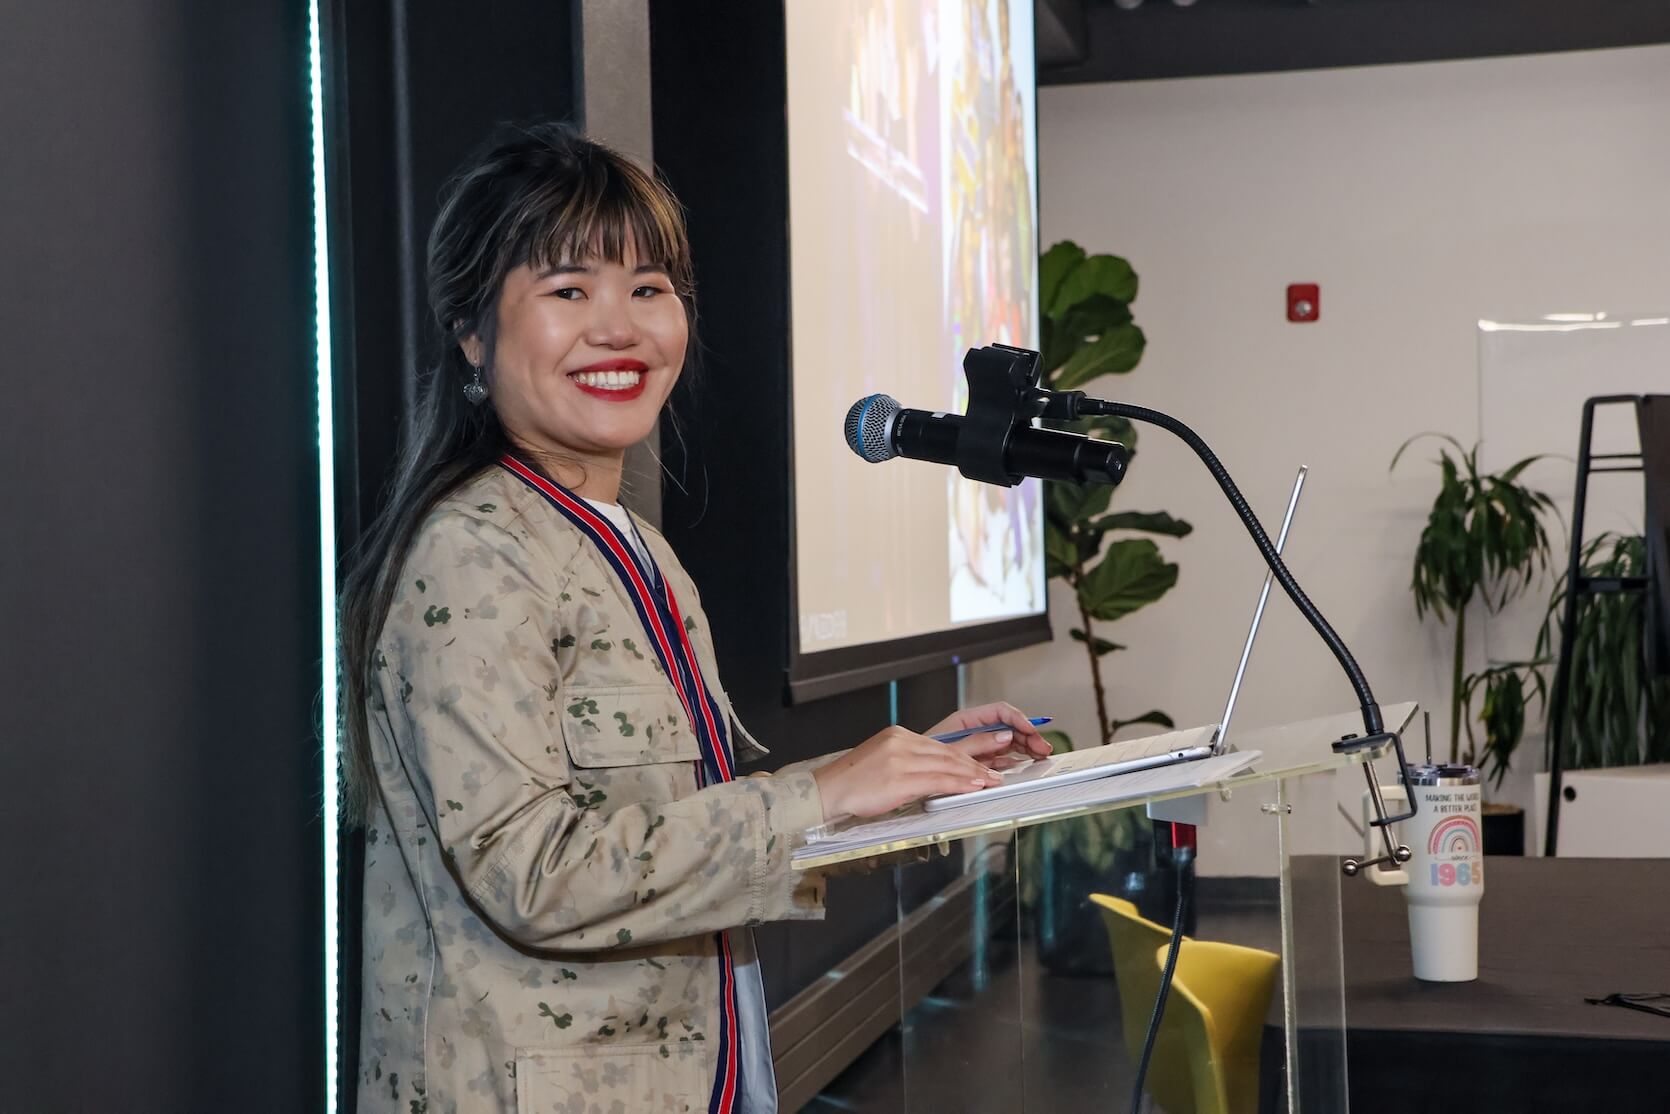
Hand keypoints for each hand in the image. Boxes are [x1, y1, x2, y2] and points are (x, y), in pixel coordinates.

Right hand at [812, 726, 1003, 820]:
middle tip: (996, 770)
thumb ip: (909, 762)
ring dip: (973, 774)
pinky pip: (937, 780)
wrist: (826, 790)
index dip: (966, 753)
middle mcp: (901, 742)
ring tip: (991, 780)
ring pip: (946, 765)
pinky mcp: (899, 778)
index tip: (984, 759)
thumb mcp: (884, 761)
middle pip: (947, 752)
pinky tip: (973, 787)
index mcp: (898, 735)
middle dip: (976, 761)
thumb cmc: (853, 782)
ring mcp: (900, 759)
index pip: (940, 745)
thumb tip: (934, 772)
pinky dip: (959, 783)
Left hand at [927, 702, 1052, 770]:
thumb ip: (978, 742)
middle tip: (1042, 747)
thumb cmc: (919, 758)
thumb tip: (1005, 735)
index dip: (1018, 718)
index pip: (1000, 712)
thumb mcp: (951, 747)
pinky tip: (1024, 763)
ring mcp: (977, 746)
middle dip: (1028, 735)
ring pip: (1008, 742)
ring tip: (1040, 754)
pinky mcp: (977, 762)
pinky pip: (1001, 757)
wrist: (908, 776)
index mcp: (966, 720)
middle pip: (1008, 727)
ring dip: (1026, 747)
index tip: (1031, 729)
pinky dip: (1015, 760)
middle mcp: (973, 731)